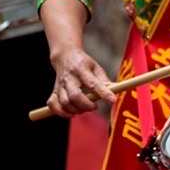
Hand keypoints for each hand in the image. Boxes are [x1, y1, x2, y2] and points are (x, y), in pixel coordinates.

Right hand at [39, 0, 115, 116]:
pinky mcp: (54, 91)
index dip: (103, 93)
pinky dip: (62, 112)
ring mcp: (60, 85)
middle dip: (86, 106)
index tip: (112, 100)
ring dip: (77, 110)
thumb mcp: (96, 67)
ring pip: (65, 103)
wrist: (65, 56)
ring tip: (85, 108)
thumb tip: (117, 92)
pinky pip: (53, 105)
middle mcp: (69, 78)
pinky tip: (71, 112)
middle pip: (74, 96)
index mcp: (81, 69)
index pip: (92, 83)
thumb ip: (105, 80)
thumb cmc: (84, 63)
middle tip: (95, 106)